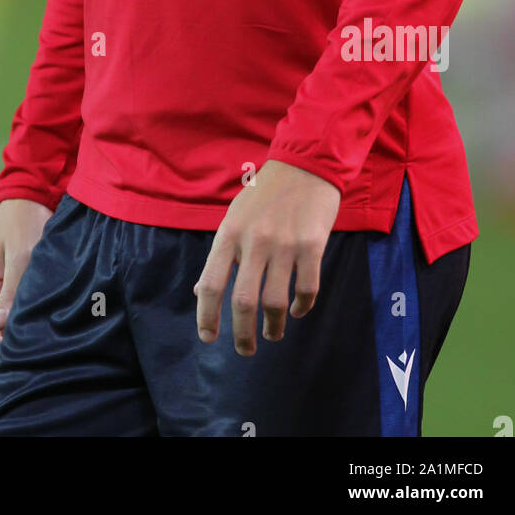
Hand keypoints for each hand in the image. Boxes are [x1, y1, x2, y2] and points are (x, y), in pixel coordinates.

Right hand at [0, 198, 52, 359]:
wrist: (34, 192)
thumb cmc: (26, 221)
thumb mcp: (21, 256)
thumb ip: (11, 291)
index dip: (0, 349)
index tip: (23, 361)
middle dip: (12, 343)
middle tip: (37, 358)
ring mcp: (0, 283)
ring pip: (7, 317)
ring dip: (21, 329)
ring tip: (42, 345)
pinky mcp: (15, 277)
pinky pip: (18, 305)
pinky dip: (28, 316)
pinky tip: (44, 325)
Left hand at [193, 159, 340, 354]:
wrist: (305, 164)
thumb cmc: (265, 193)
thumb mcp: (234, 218)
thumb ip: (221, 255)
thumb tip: (201, 290)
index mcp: (229, 234)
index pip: (211, 283)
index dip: (206, 316)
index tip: (208, 337)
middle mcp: (254, 241)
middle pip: (243, 301)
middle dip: (243, 334)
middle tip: (245, 350)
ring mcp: (284, 244)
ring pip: (275, 302)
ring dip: (274, 326)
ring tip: (273, 333)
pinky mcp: (312, 245)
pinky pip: (307, 289)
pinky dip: (301, 307)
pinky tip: (297, 310)